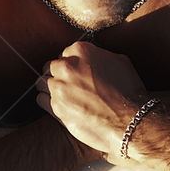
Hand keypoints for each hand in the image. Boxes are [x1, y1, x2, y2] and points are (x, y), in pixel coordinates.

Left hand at [36, 41, 147, 158]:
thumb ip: (100, 55)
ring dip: (51, 87)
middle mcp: (66, 66)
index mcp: (81, 50)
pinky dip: (47, 101)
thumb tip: (93, 57)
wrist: (130, 120)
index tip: (78, 72)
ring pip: (42, 82)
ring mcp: (59, 87)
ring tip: (64, 96)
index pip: (66, 53)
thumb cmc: (129, 91)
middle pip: (51, 66)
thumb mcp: (120, 61)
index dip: (72, 63)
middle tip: (71, 85)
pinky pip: (40, 99)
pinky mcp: (55, 107)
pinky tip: (60, 105)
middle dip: (60, 74)